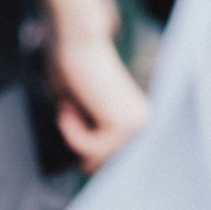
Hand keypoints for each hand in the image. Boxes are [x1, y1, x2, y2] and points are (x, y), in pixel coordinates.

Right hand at [50, 34, 148, 170]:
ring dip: (71, 136)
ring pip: (94, 158)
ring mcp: (137, 124)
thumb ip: (87, 137)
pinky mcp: (125, 123)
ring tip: (69, 108)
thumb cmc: (71, 70)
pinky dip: (72, 133)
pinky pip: (90, 148)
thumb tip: (87, 169)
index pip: (110, 160)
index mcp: (135, 120)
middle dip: (77, 146)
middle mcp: (142, 124)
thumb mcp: (78, 111)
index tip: (74, 146)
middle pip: (101, 164)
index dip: (88, 159)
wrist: (78, 40)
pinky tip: (69, 108)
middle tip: (68, 114)